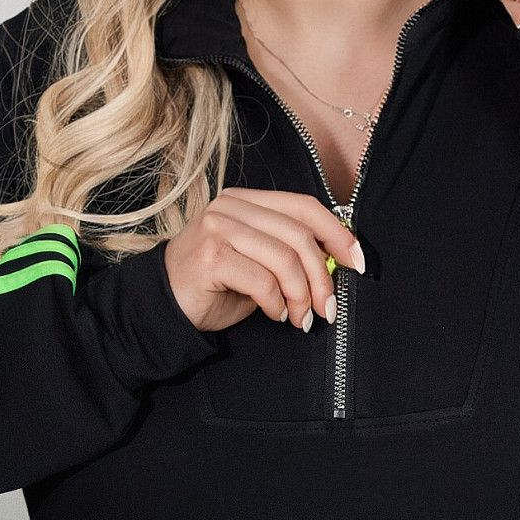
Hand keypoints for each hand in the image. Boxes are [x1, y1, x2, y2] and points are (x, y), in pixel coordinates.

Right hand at [163, 188, 364, 334]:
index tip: (357, 262)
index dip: (337, 232)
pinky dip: (277, 304)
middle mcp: (230, 207)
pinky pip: (263, 281)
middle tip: (328, 308)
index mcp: (244, 201)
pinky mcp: (211, 256)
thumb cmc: (215, 287)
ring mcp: (217, 228)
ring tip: (301, 318)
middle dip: (322, 277)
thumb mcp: (257, 263)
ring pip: (284, 258)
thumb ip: (289, 253)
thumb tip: (337, 262)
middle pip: (299, 234)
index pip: (303, 206)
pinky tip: (275, 315)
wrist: (162, 308)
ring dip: (302, 295)